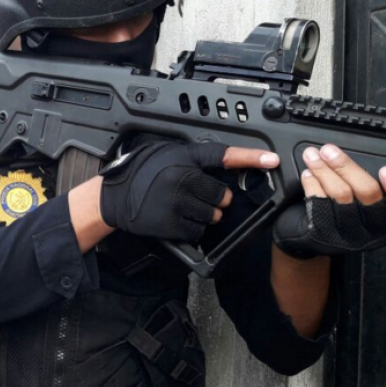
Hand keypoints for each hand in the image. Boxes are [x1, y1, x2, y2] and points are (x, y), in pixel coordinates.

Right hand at [99, 142, 280, 242]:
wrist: (113, 198)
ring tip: (183, 208)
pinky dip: (192, 229)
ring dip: (204, 216)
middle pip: (222, 196)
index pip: (223, 156)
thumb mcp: (166, 155)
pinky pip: (198, 231)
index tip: (272, 160)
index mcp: (183, 159)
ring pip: (213, 216)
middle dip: (216, 200)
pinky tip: (176, 219)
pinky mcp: (172, 224)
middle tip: (196, 196)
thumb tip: (224, 164)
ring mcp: (177, 203)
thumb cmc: (140, 174)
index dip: (251, 158)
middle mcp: (182, 179)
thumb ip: (193, 159)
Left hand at [274, 144, 385, 258]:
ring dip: (324, 170)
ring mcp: (348, 236)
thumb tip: (352, 158)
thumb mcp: (362, 206)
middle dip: (347, 166)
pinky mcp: (324, 237)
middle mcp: (372, 232)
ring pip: (341, 195)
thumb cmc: (340, 218)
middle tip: (329, 150)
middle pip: (368, 193)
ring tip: (313, 156)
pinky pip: (319, 205)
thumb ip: (365, 186)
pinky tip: (308, 174)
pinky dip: (312, 185)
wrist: (308, 244)